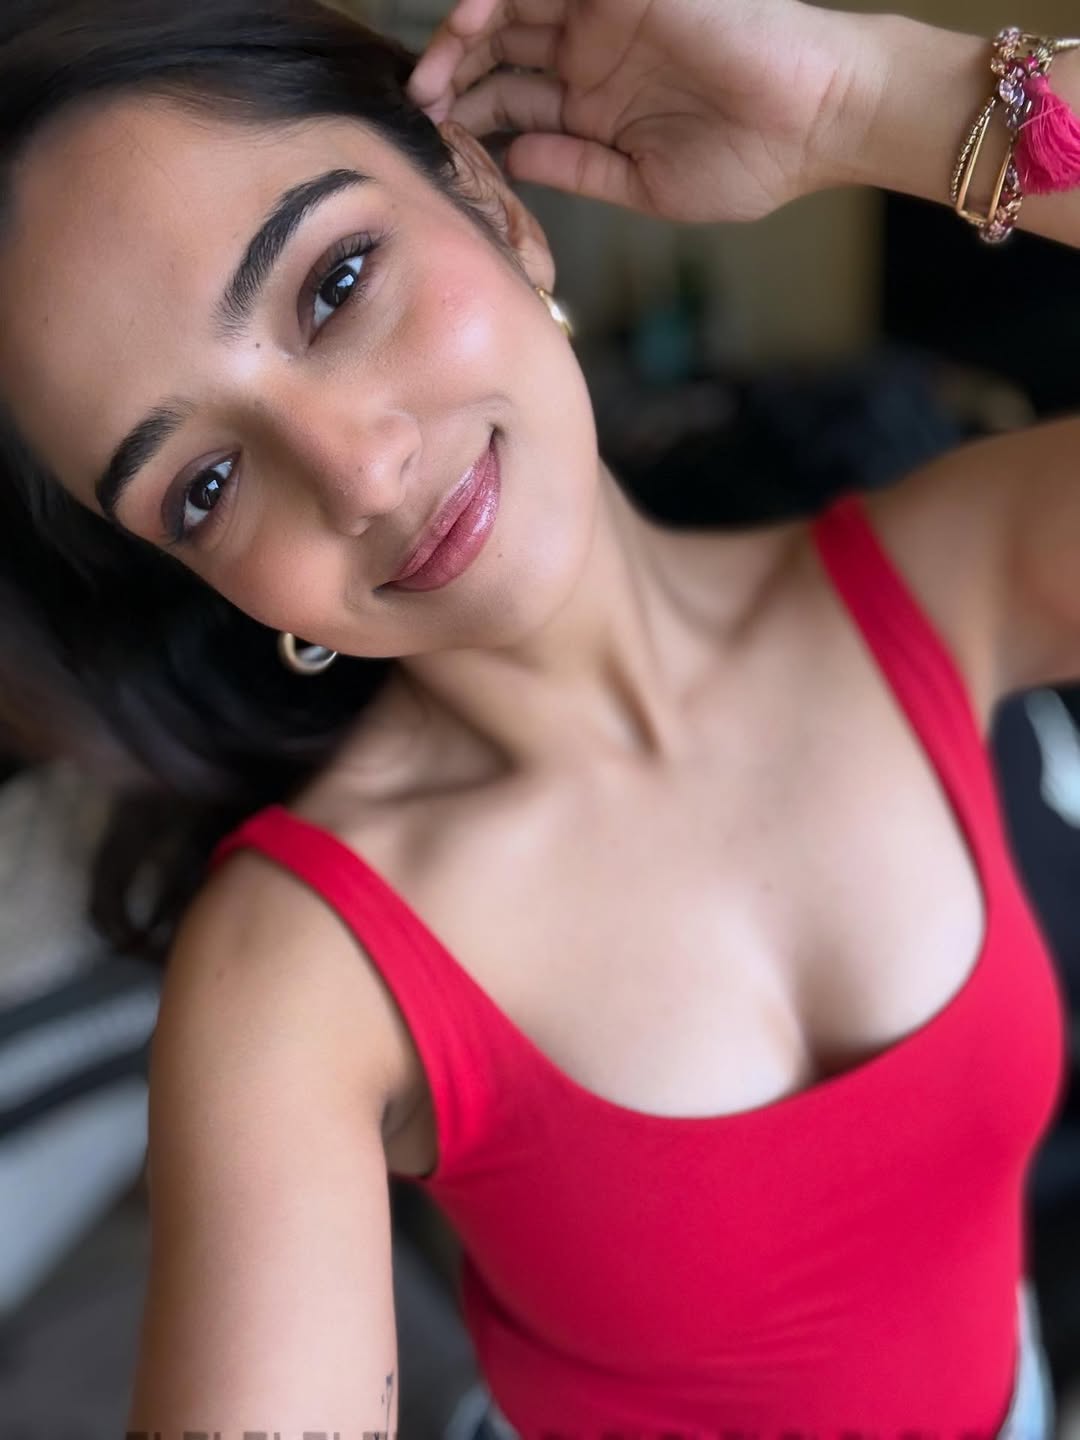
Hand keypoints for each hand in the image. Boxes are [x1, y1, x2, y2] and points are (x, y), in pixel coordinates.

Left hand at [406, 0, 873, 223]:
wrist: (816, 120)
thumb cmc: (750, 162)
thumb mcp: (645, 186)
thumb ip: (577, 169)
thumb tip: (511, 161)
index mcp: (595, 105)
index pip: (511, 103)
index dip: (468, 120)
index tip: (437, 148)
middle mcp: (592, 54)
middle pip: (498, 50)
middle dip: (451, 75)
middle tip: (422, 106)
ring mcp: (605, 15)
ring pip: (509, 8)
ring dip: (462, 34)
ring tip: (435, 75)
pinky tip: (469, 23)